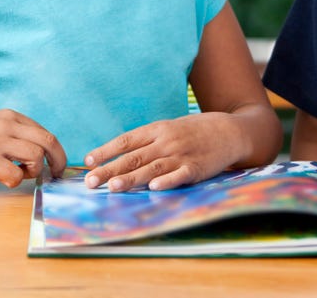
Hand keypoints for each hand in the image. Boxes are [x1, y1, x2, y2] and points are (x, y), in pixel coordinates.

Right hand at [0, 109, 66, 187]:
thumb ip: (16, 135)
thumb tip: (41, 154)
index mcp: (12, 117)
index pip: (46, 133)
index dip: (57, 152)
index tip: (56, 165)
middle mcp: (8, 125)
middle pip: (48, 142)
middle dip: (57, 161)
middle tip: (54, 175)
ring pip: (36, 156)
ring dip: (34, 171)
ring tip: (19, 174)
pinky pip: (15, 174)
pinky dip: (15, 181)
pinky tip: (3, 179)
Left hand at [83, 113, 248, 191]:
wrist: (229, 130)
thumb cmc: (194, 132)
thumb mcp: (168, 129)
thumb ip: (146, 142)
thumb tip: (117, 156)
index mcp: (157, 130)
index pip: (126, 140)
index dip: (106, 150)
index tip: (88, 161)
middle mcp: (166, 141)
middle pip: (133, 157)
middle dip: (110, 169)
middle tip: (90, 181)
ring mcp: (181, 154)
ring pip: (152, 167)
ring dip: (131, 178)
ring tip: (112, 187)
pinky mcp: (197, 168)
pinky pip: (179, 175)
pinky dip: (167, 181)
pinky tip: (154, 187)